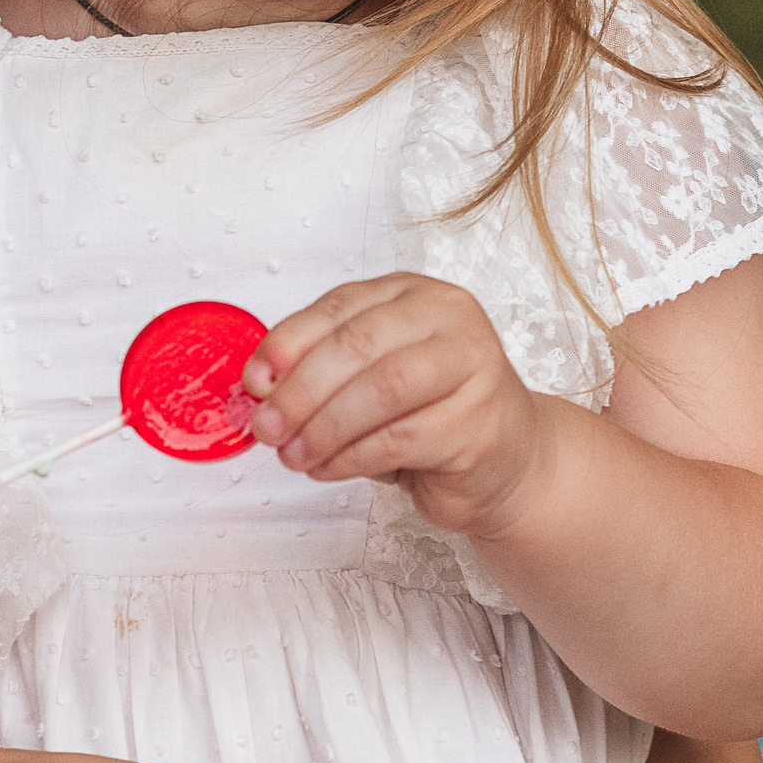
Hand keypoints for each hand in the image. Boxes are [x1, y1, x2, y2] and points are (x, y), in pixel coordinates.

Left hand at [244, 274, 552, 535]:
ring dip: (323, 429)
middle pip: (359, 346)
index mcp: (416, 295)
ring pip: (379, 392)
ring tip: (294, 454)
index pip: (342, 306)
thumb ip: (322, 367)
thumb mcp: (372, 375)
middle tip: (268, 426)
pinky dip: (349, 458)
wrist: (506, 459)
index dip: (289, 343)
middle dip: (301, 391)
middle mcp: (450, 320)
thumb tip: (261, 383)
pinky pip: (397, 439)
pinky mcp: (478, 423)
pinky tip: (327, 468)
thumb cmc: (432, 413)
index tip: (255, 381)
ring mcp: (473, 368)